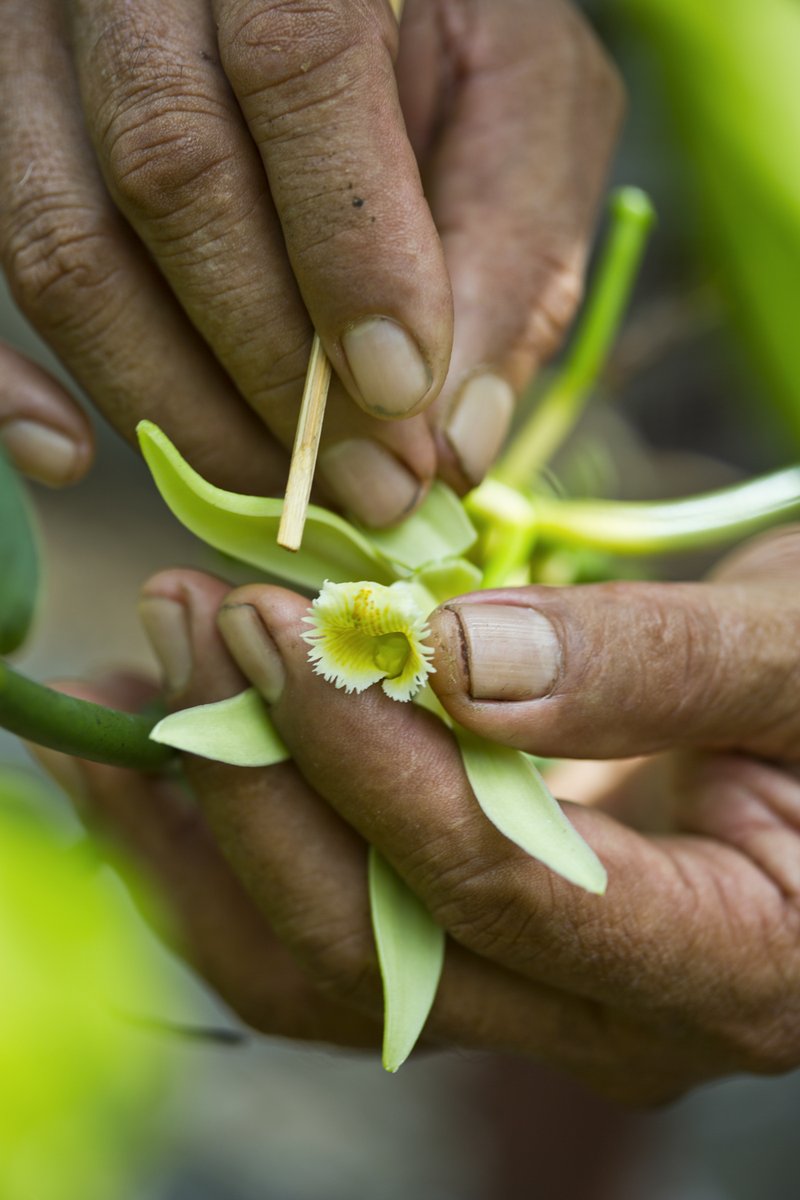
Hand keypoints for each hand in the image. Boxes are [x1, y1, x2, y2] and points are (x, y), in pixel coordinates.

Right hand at [0, 0, 621, 517]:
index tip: (404, 402)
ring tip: (278, 494)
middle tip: (368, 488)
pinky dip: (9, 380)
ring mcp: (37, 41)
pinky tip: (74, 458)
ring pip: (62, 239)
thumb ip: (511, 241)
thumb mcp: (524, 95)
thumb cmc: (451, 23)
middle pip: (168, 175)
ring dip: (173, 404)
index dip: (348, 256)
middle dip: (272, 370)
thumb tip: (458, 440)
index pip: (296, 65)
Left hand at [32, 528, 799, 1102]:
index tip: (271, 625)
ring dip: (204, 829)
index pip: (502, 888)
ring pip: (322, 968)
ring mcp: (534, 998)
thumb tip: (458, 660)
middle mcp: (614, 1019)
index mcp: (731, 964)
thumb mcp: (796, 655)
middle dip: (259, 782)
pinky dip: (229, 846)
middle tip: (184, 621)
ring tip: (127, 688)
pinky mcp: (474, 948)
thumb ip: (652, 662)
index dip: (372, 760)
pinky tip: (166, 753)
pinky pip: (321, 932)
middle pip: (380, 949)